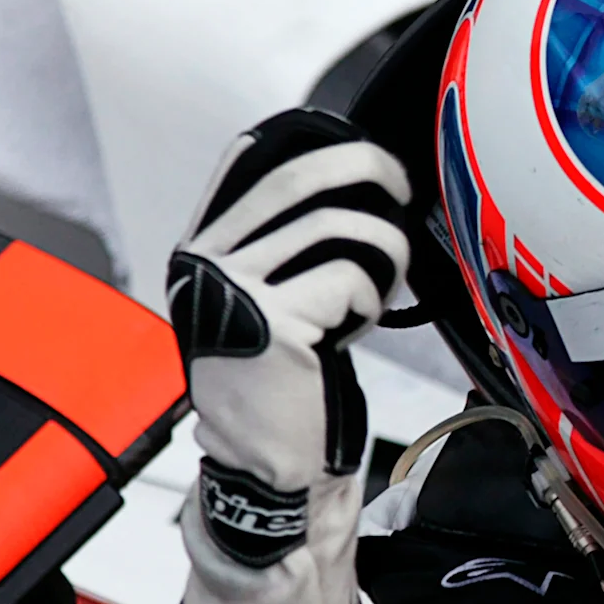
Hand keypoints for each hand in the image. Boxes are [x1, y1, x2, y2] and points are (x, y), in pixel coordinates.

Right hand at [167, 110, 412, 569]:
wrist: (263, 465)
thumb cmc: (277, 387)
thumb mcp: (262, 302)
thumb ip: (282, 245)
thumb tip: (352, 181)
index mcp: (201, 247)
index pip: (247, 156)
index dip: (310, 138)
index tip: (356, 148)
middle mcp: (206, 260)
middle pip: (299, 172)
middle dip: (368, 169)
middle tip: (402, 189)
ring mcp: (235, 287)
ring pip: (338, 224)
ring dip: (382, 251)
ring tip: (380, 286)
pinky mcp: (274, 319)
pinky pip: (350, 277)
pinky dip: (370, 300)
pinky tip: (356, 328)